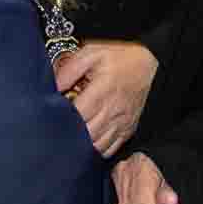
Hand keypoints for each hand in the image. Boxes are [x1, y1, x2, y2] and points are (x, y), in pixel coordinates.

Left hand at [55, 40, 158, 156]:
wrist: (151, 64)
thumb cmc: (120, 58)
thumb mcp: (92, 53)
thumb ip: (70, 69)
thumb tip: (53, 86)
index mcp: (101, 92)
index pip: (76, 115)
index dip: (60, 119)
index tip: (51, 116)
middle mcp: (112, 111)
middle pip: (85, 135)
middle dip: (69, 134)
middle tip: (56, 129)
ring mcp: (121, 123)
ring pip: (96, 146)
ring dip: (82, 145)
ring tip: (70, 138)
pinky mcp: (127, 130)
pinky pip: (109, 150)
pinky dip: (96, 150)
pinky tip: (88, 143)